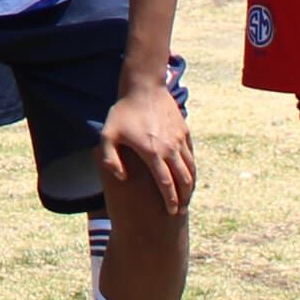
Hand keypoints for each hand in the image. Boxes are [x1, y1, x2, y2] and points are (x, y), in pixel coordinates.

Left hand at [96, 81, 195, 211]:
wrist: (143, 87)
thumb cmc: (122, 112)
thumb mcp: (107, 135)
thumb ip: (110, 159)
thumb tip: (122, 178)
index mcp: (152, 152)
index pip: (166, 184)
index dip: (170, 200)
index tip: (171, 212)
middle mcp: (170, 148)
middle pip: (183, 180)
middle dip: (184, 198)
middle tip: (180, 210)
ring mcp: (179, 139)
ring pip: (191, 168)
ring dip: (191, 185)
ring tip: (187, 197)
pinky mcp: (184, 131)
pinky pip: (192, 154)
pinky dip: (192, 168)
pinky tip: (189, 175)